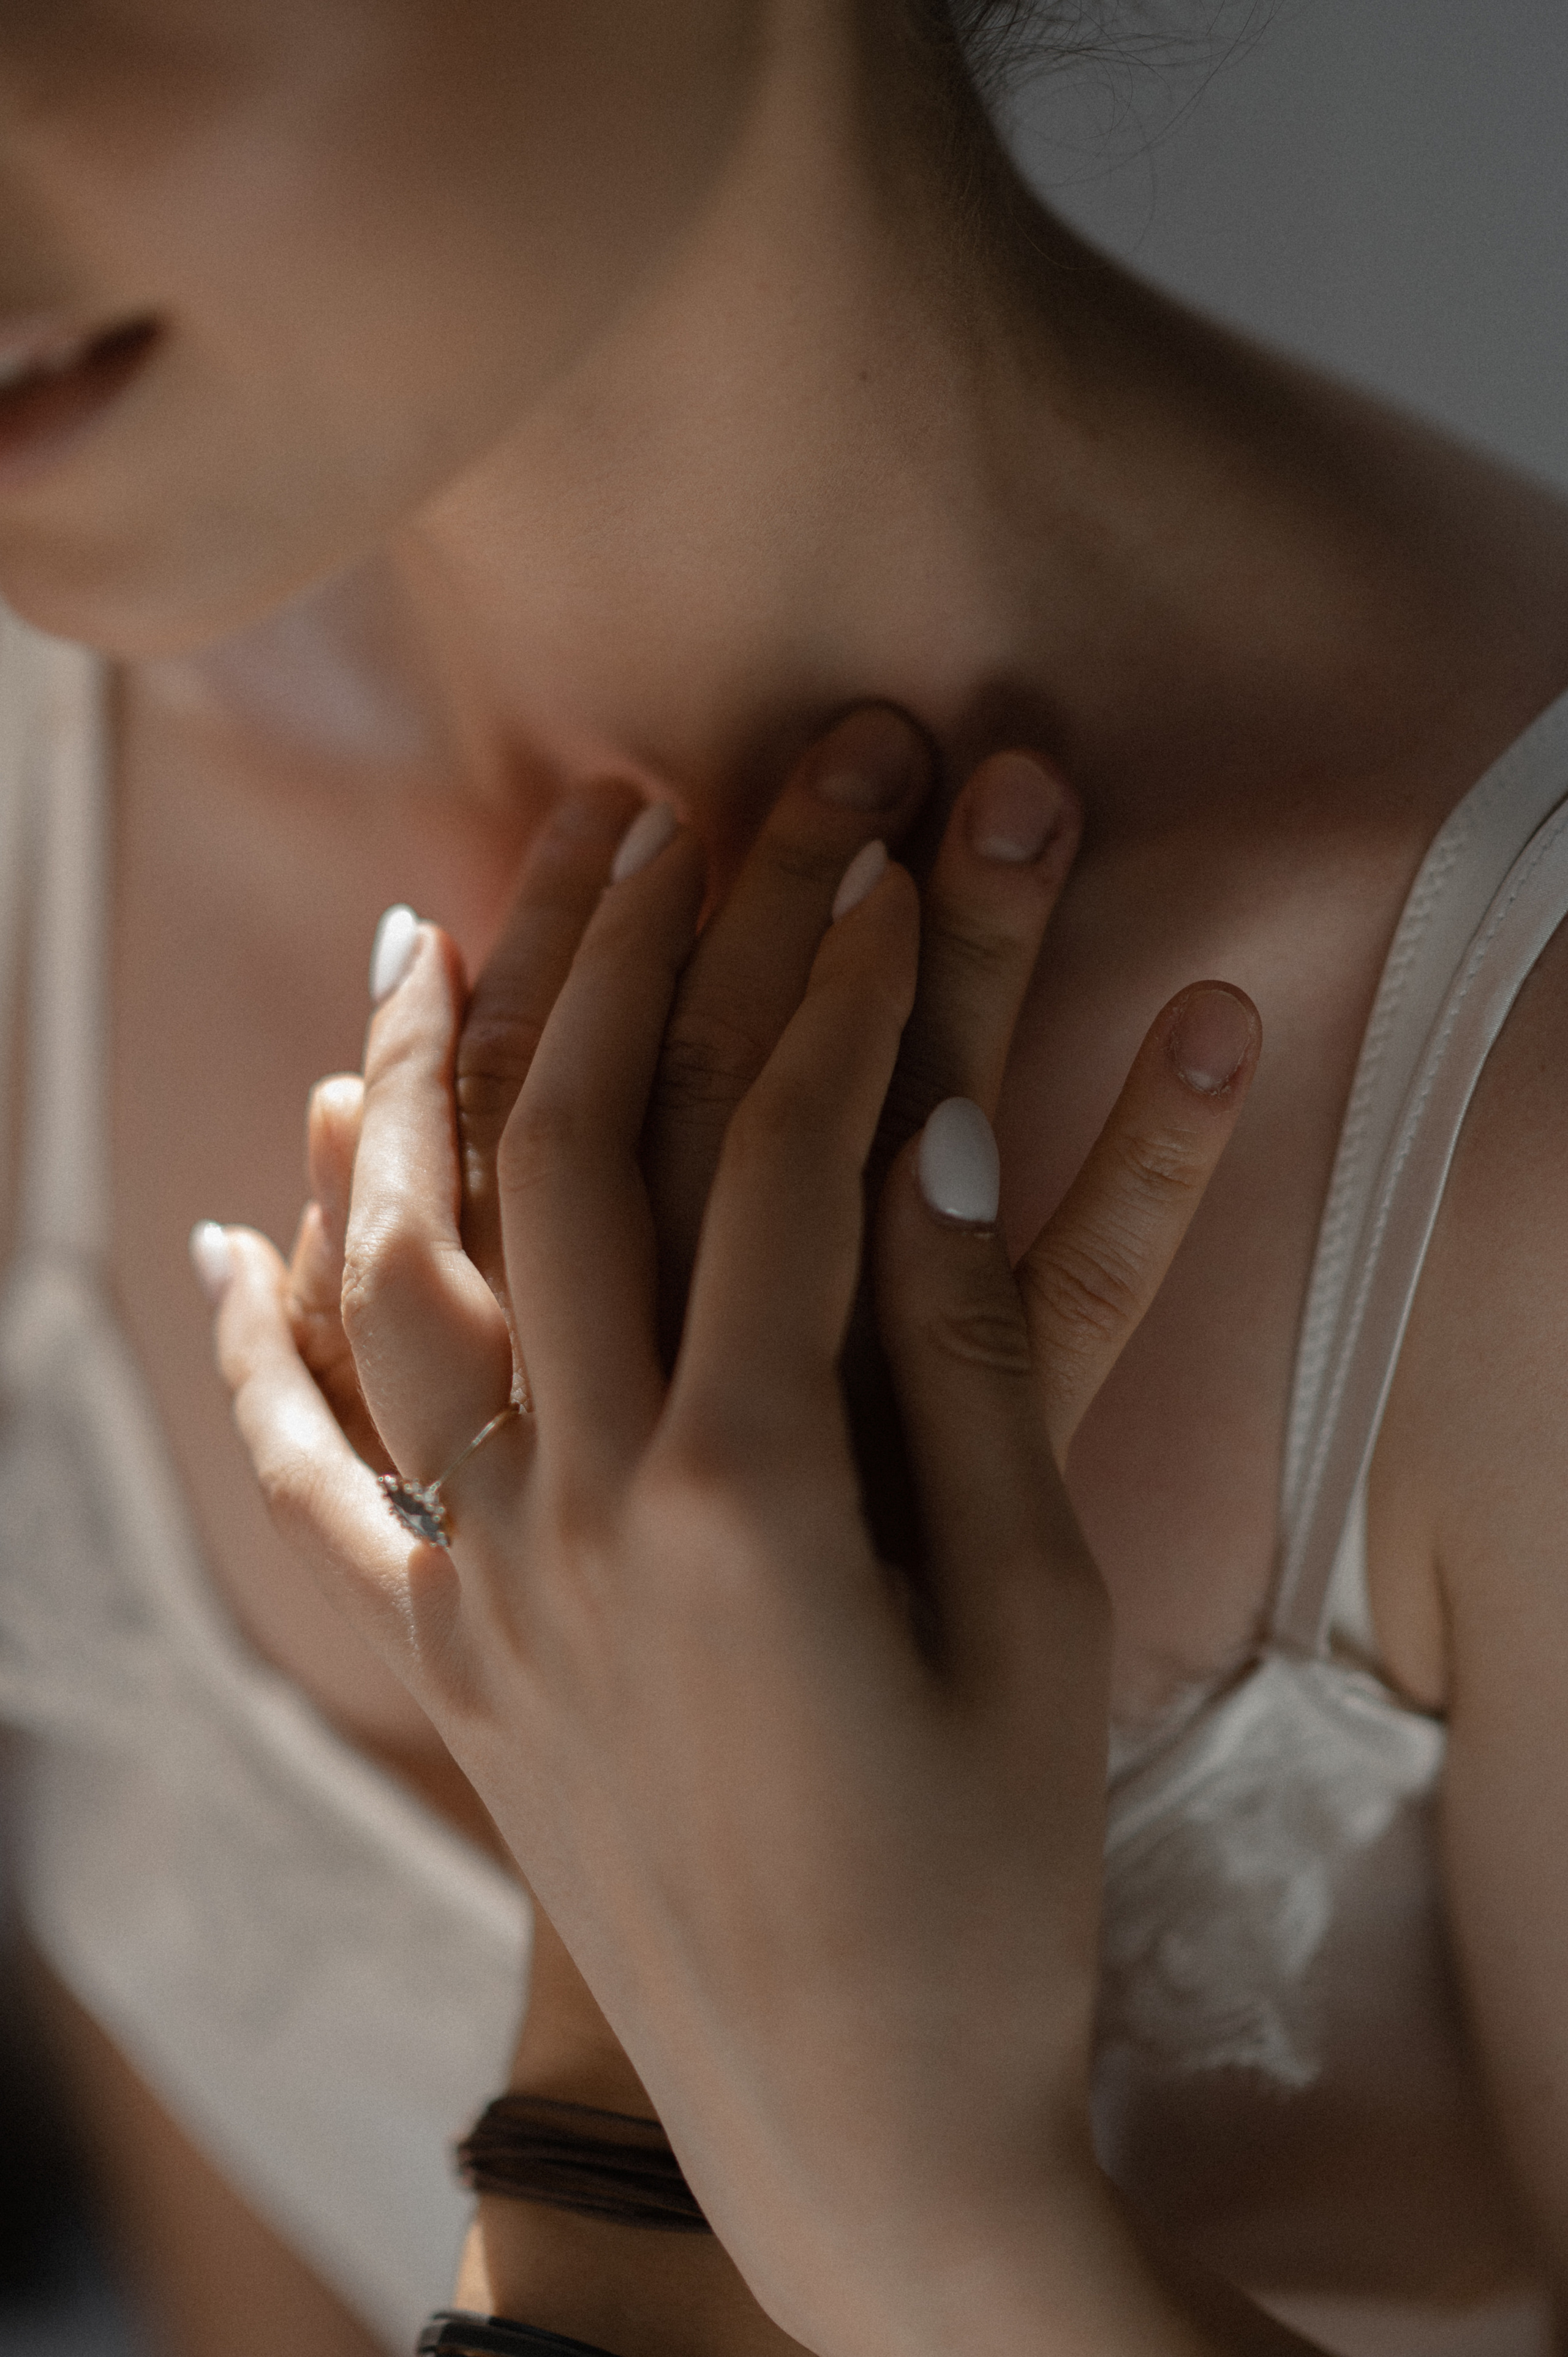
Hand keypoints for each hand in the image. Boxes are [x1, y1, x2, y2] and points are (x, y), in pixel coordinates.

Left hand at [210, 743, 1257, 2353]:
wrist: (853, 2128)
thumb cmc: (986, 1884)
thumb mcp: (1032, 1616)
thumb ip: (960, 1365)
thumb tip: (923, 1132)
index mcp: (749, 1501)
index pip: (788, 1162)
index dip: (843, 991)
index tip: (878, 862)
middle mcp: (575, 1517)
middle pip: (567, 1162)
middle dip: (615, 962)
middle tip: (651, 809)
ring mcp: (481, 1586)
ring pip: (399, 1272)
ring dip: (412, 1086)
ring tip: (421, 934)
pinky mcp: (442, 1656)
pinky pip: (315, 1471)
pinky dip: (266, 1338)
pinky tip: (245, 1222)